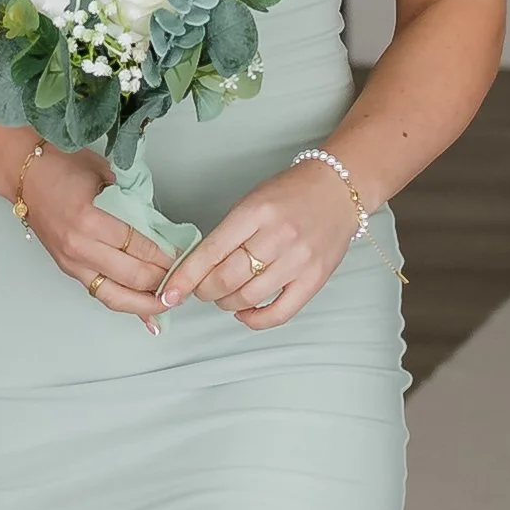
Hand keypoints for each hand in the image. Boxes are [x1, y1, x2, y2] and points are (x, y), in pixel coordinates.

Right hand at [13, 141, 168, 326]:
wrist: (23, 173)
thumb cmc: (62, 165)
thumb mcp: (105, 174)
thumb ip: (131, 203)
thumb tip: (160, 230)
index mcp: (89, 219)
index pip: (138, 247)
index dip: (165, 255)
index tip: (184, 257)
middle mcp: (79, 247)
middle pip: (132, 276)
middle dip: (162, 280)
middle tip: (184, 278)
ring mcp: (71, 262)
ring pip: (116, 296)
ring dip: (147, 302)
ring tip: (170, 302)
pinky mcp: (68, 269)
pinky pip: (101, 294)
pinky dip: (127, 305)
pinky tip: (146, 315)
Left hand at [155, 157, 358, 329]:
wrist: (339, 189)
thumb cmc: (290, 193)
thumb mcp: (252, 201)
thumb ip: (228, 233)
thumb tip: (197, 268)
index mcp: (256, 211)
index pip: (211, 251)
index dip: (186, 276)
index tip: (169, 293)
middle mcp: (278, 236)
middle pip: (227, 278)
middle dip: (205, 291)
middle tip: (200, 291)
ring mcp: (299, 260)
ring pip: (249, 297)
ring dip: (226, 304)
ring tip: (223, 298)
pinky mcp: (315, 279)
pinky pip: (280, 312)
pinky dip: (255, 319)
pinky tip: (245, 312)